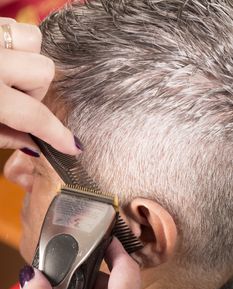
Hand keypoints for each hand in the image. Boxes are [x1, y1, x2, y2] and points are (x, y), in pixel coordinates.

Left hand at [0, 18, 79, 154]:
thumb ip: (4, 138)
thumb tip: (34, 145)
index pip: (35, 116)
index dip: (57, 135)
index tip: (73, 147)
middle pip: (44, 70)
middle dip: (36, 89)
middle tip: (18, 101)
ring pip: (33, 38)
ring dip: (29, 60)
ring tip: (10, 76)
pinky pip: (14, 25)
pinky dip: (15, 44)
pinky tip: (4, 60)